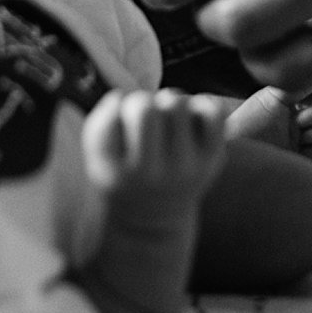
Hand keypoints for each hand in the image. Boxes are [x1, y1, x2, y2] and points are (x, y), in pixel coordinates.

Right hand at [81, 88, 227, 215]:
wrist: (155, 215)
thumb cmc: (124, 171)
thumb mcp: (99, 155)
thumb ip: (102, 120)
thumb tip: (123, 97)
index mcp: (115, 175)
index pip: (112, 114)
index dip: (117, 108)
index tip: (120, 126)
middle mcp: (150, 175)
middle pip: (144, 109)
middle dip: (142, 101)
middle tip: (144, 117)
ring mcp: (185, 168)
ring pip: (176, 103)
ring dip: (170, 101)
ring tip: (166, 118)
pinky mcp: (212, 159)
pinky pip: (212, 112)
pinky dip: (203, 103)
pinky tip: (190, 117)